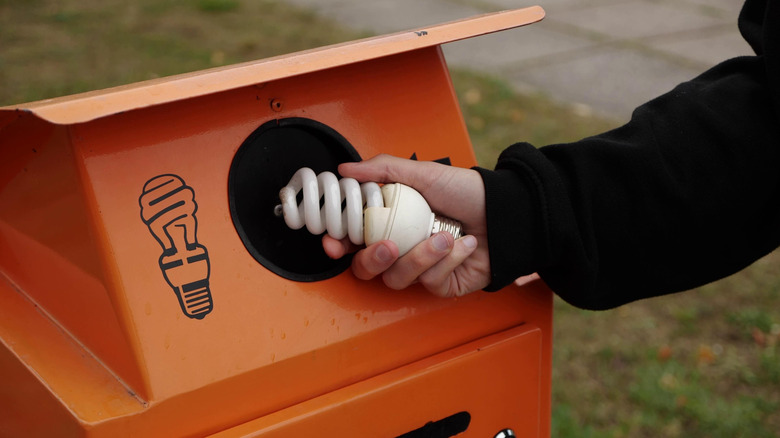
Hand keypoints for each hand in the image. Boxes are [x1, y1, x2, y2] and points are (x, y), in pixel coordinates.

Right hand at [322, 154, 490, 296]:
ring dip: (421, 257)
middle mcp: (402, 247)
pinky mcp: (442, 284)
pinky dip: (447, 261)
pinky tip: (463, 244)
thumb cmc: (468, 192)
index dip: (339, 243)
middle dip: (374, 259)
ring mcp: (420, 269)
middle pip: (366, 268)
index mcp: (391, 221)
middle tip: (389, 245)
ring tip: (443, 236)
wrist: (506, 212)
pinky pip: (430, 282)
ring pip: (398, 278)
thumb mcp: (424, 173)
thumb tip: (345, 170)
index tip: (334, 242)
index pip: (353, 239)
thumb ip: (382, 170)